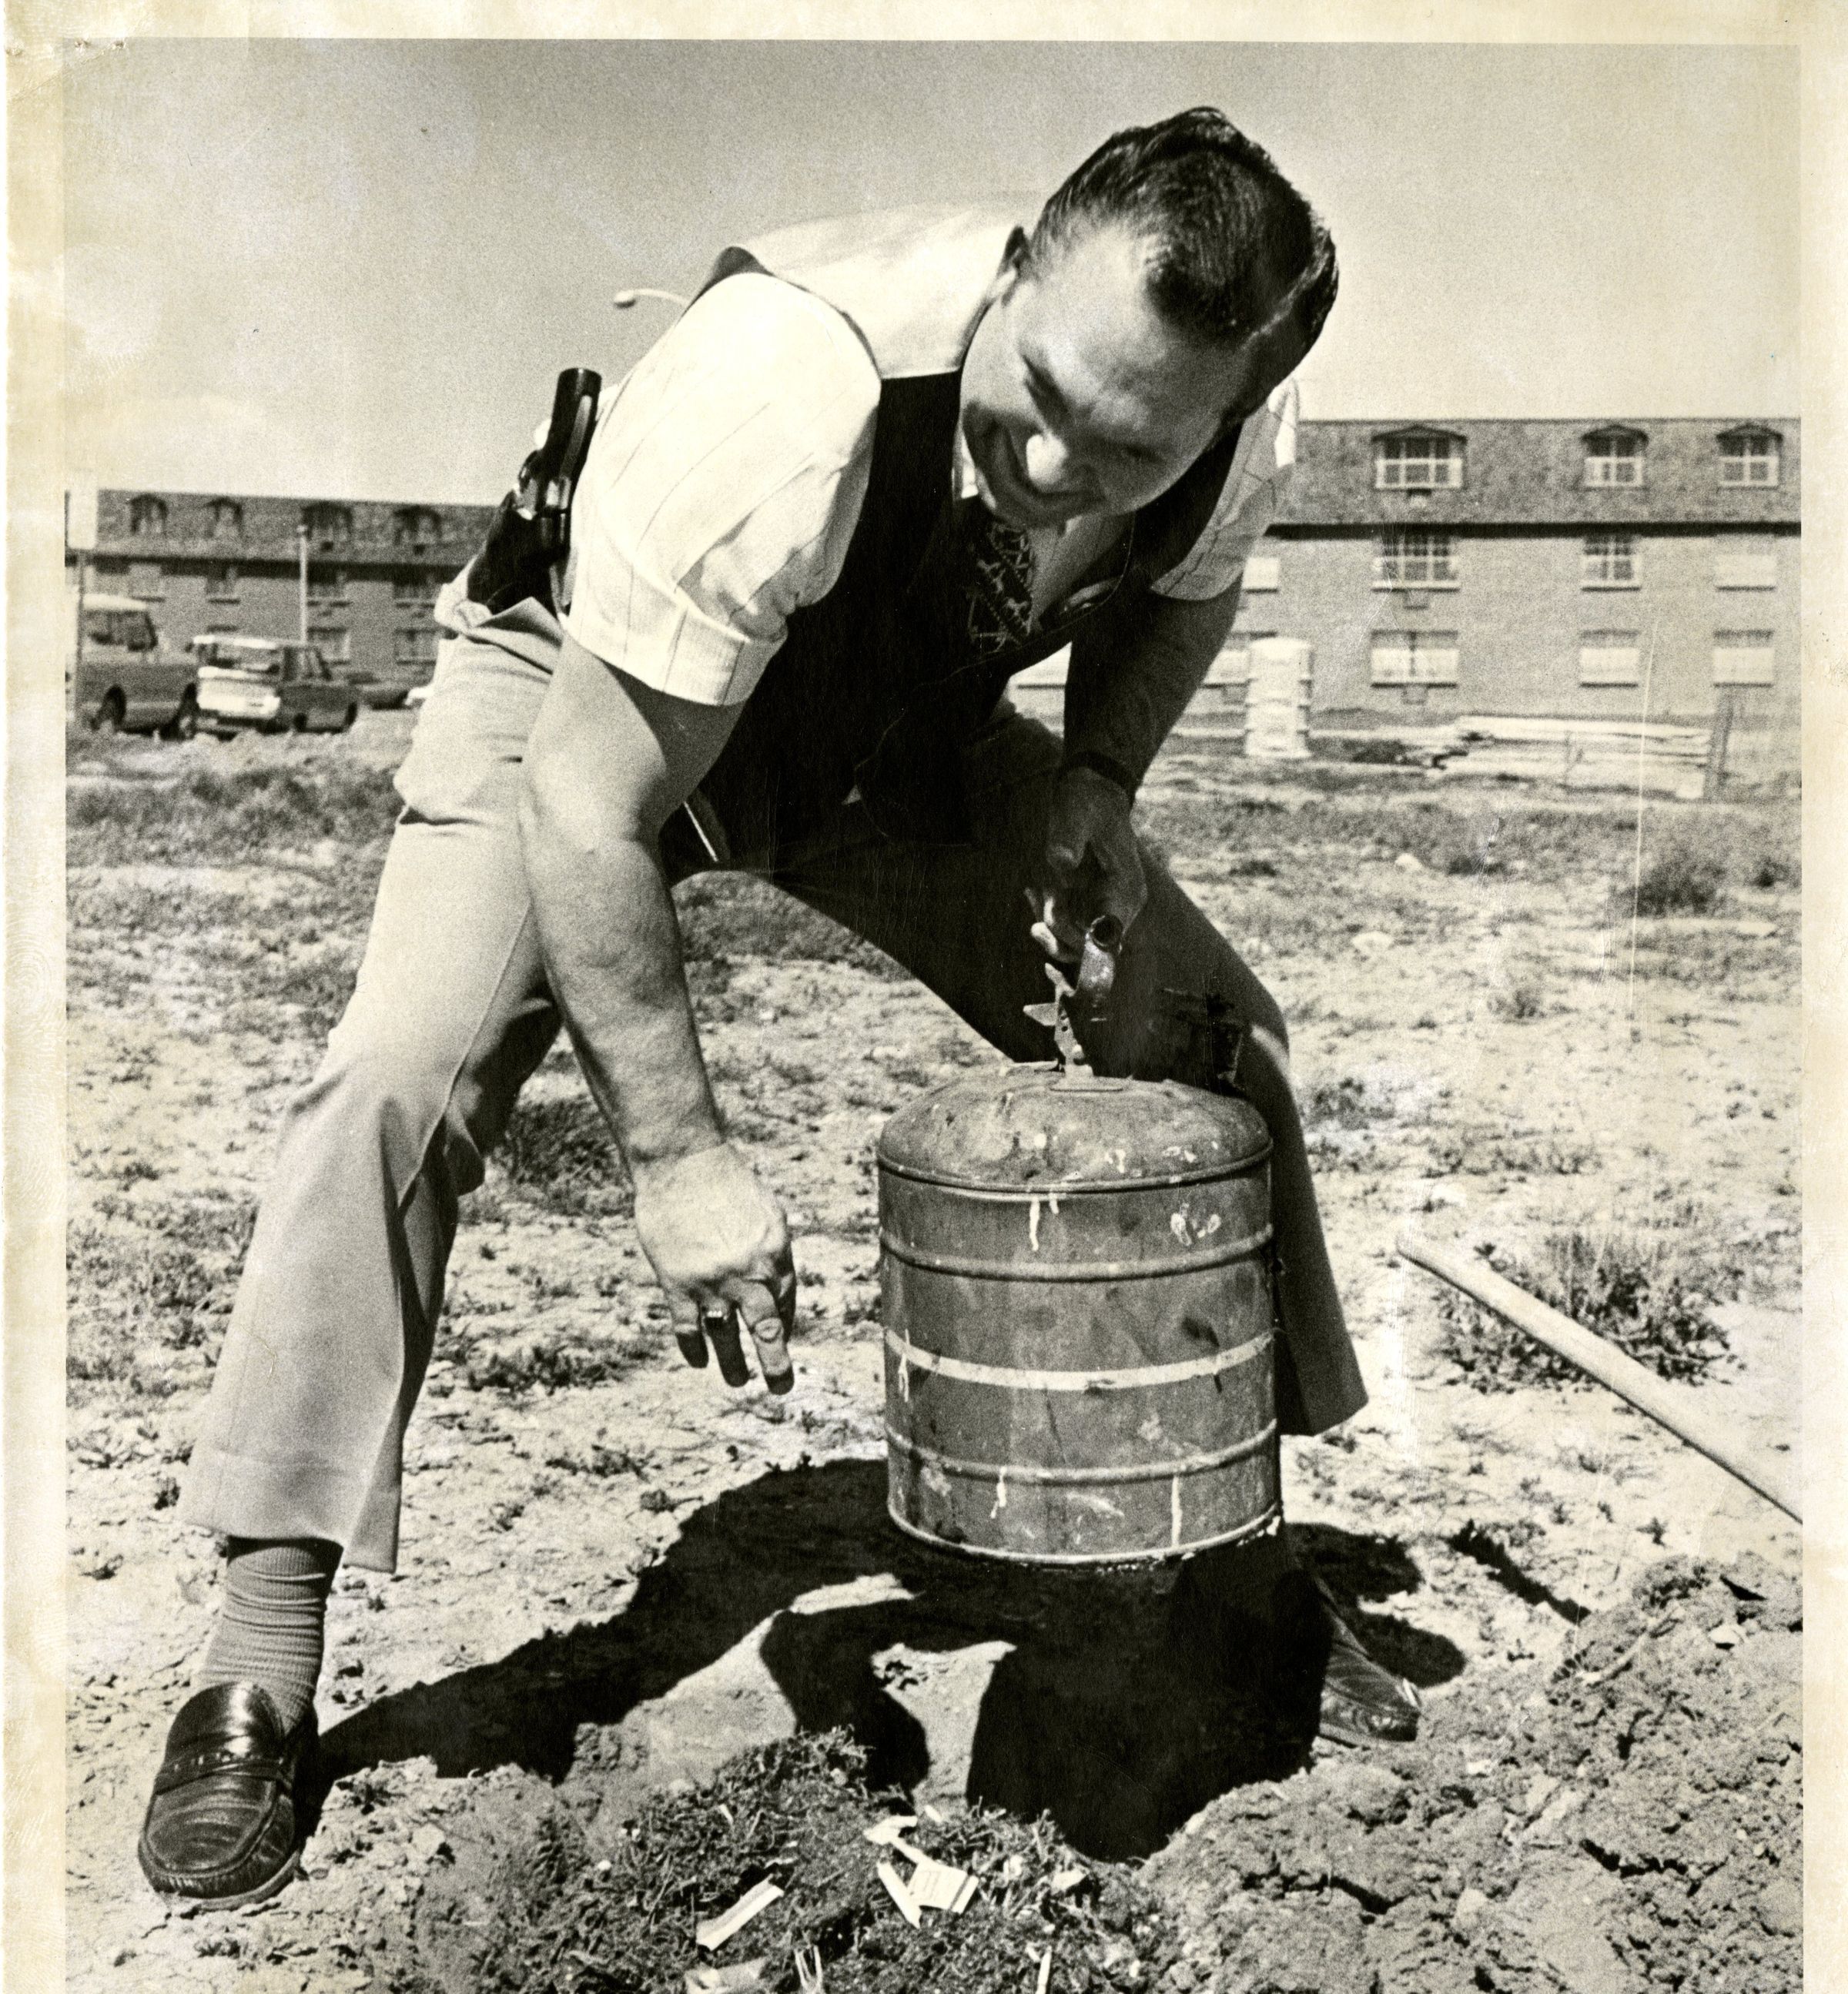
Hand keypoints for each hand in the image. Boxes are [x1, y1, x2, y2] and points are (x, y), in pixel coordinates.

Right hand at [632, 1142, 796, 1392]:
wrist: (683, 1164)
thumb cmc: (728, 1183)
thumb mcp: (766, 1214)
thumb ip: (772, 1254)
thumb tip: (773, 1291)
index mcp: (775, 1253)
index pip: (784, 1302)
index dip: (783, 1322)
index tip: (778, 1335)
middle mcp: (747, 1272)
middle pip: (766, 1330)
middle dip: (775, 1364)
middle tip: (781, 1387)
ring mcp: (711, 1281)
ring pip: (726, 1337)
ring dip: (733, 1365)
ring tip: (739, 1381)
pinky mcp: (677, 1284)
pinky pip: (688, 1328)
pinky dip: (694, 1348)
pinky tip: (699, 1361)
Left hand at [1032, 764, 1146, 964]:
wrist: (1090, 794)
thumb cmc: (1086, 801)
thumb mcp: (1076, 812)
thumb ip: (1068, 837)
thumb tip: (1061, 861)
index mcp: (1126, 888)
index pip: (1109, 934)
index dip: (1084, 941)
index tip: (1057, 918)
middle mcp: (1119, 906)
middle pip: (1088, 948)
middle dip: (1058, 928)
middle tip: (1044, 894)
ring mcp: (1103, 908)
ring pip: (1073, 945)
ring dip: (1049, 927)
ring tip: (1035, 892)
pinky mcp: (1087, 906)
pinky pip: (1066, 929)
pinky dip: (1045, 917)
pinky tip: (1034, 891)